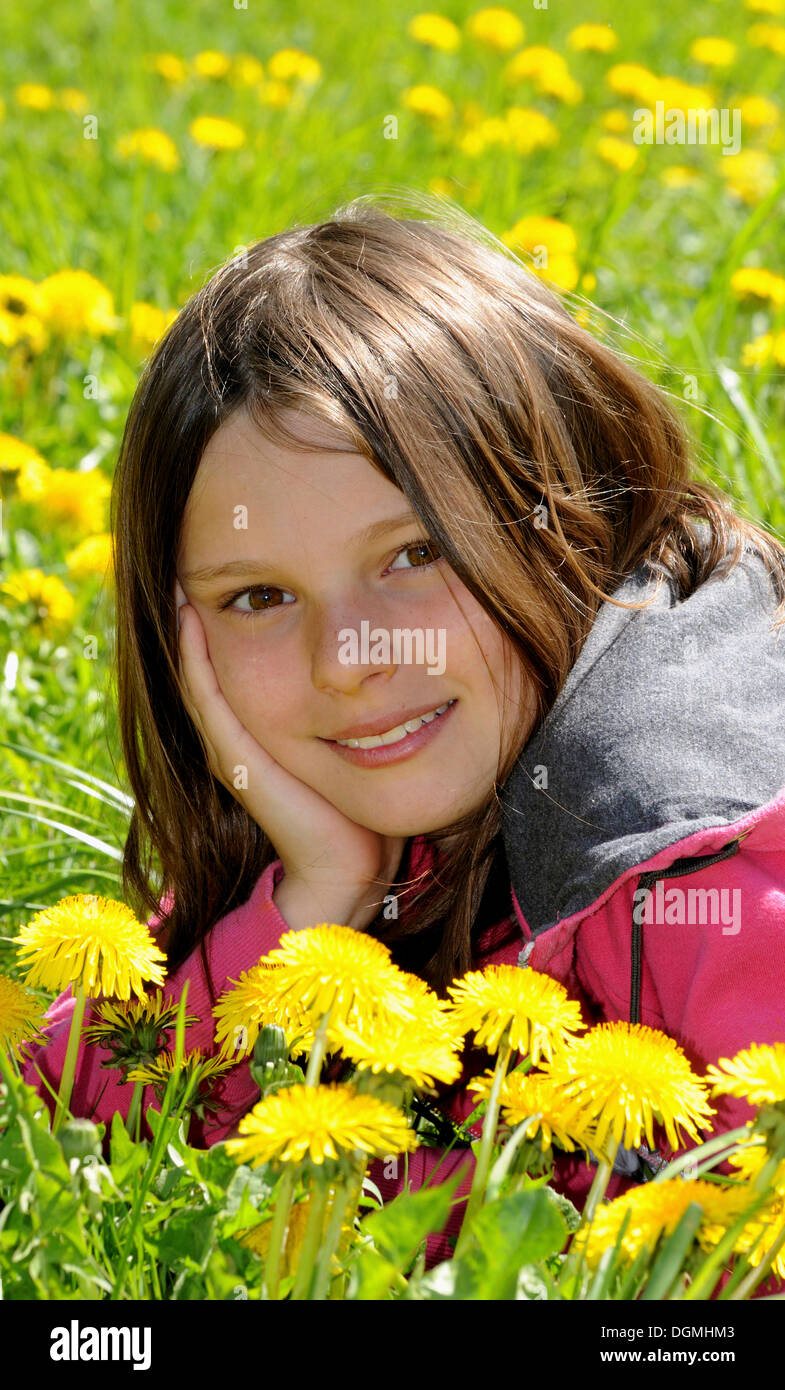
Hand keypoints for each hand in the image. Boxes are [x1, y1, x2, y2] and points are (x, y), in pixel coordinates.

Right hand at [174, 580, 405, 931]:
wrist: (350, 866)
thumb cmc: (364, 805)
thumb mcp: (361, 737)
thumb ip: (363, 702)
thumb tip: (386, 657)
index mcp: (265, 723)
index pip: (238, 651)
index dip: (236, 606)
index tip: (238, 561)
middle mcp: (238, 732)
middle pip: (211, 654)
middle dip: (208, 604)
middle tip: (195, 552)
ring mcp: (231, 744)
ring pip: (197, 669)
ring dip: (189, 622)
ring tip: (183, 573)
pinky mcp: (234, 758)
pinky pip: (206, 696)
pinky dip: (194, 657)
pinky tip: (190, 617)